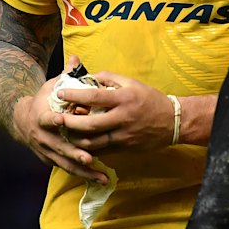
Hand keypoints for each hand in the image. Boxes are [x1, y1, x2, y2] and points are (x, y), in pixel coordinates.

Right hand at [11, 59, 108, 183]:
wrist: (22, 121)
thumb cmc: (44, 100)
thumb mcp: (51, 86)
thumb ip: (65, 75)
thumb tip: (76, 58)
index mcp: (41, 116)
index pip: (46, 118)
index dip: (52, 120)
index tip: (61, 120)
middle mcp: (43, 137)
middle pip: (59, 146)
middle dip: (75, 153)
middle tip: (90, 158)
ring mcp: (47, 151)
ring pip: (66, 163)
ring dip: (84, 170)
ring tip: (102, 176)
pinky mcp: (52, 160)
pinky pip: (69, 168)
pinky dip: (83, 174)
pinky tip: (99, 178)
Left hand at [57, 71, 176, 151]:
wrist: (172, 122)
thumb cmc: (150, 99)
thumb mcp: (132, 83)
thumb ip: (109, 78)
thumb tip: (89, 78)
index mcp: (124, 98)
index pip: (94, 96)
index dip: (75, 95)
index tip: (60, 93)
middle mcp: (122, 118)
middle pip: (89, 124)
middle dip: (69, 122)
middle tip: (56, 118)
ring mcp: (123, 135)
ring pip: (93, 142)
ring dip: (75, 138)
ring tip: (64, 132)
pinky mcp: (125, 148)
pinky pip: (102, 150)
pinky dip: (88, 148)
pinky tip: (79, 143)